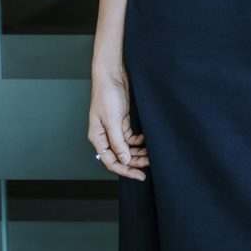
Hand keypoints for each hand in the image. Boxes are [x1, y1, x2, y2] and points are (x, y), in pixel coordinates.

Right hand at [88, 66, 148, 180]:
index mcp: (98, 138)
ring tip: (152, 154)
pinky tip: (148, 140)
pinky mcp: (124, 121)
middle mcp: (106, 135)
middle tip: (150, 164)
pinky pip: (132, 137)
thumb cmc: (107, 95)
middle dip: (135, 161)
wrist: (113, 75)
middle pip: (120, 156)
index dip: (125, 170)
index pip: (111, 161)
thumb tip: (124, 161)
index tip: (139, 176)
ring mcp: (115, 128)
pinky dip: (140, 141)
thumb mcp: (113, 120)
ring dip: (139, 152)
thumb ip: (118, 141)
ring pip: (128, 147)